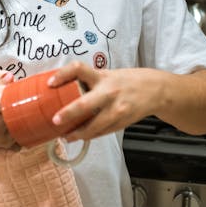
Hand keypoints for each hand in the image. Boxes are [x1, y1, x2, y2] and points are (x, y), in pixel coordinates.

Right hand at [0, 88, 16, 149]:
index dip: (18, 101)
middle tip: (21, 96)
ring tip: (17, 104)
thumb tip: (10, 76)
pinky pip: (18, 134)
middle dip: (22, 108)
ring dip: (21, 116)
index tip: (19, 92)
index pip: (14, 113)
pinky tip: (15, 115)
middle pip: (21, 121)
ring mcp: (3, 143)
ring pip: (22, 128)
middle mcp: (1, 138)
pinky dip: (18, 124)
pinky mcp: (5, 142)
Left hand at [48, 61, 164, 141]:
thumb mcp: (107, 74)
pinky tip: (81, 136)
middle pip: (85, 104)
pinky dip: (90, 135)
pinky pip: (102, 132)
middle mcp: (109, 93)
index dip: (63, 75)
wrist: (155, 90)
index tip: (50, 83)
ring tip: (66, 136)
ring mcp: (116, 110)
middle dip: (68, 114)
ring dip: (77, 133)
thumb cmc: (127, 81)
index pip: (79, 69)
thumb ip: (89, 81)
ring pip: (93, 126)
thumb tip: (62, 89)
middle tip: (55, 121)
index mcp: (102, 77)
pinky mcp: (121, 123)